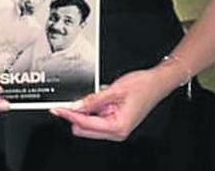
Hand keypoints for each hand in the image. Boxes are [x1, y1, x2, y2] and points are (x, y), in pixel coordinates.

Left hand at [50, 68, 171, 141]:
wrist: (158, 82)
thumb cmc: (144, 86)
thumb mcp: (115, 89)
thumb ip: (94, 99)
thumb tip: (76, 106)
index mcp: (117, 127)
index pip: (85, 124)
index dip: (69, 115)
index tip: (57, 109)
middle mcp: (116, 131)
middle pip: (85, 128)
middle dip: (77, 115)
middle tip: (68, 101)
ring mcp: (116, 127)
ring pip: (90, 123)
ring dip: (87, 110)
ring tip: (98, 94)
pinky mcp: (115, 120)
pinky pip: (98, 117)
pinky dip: (94, 107)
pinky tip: (101, 96)